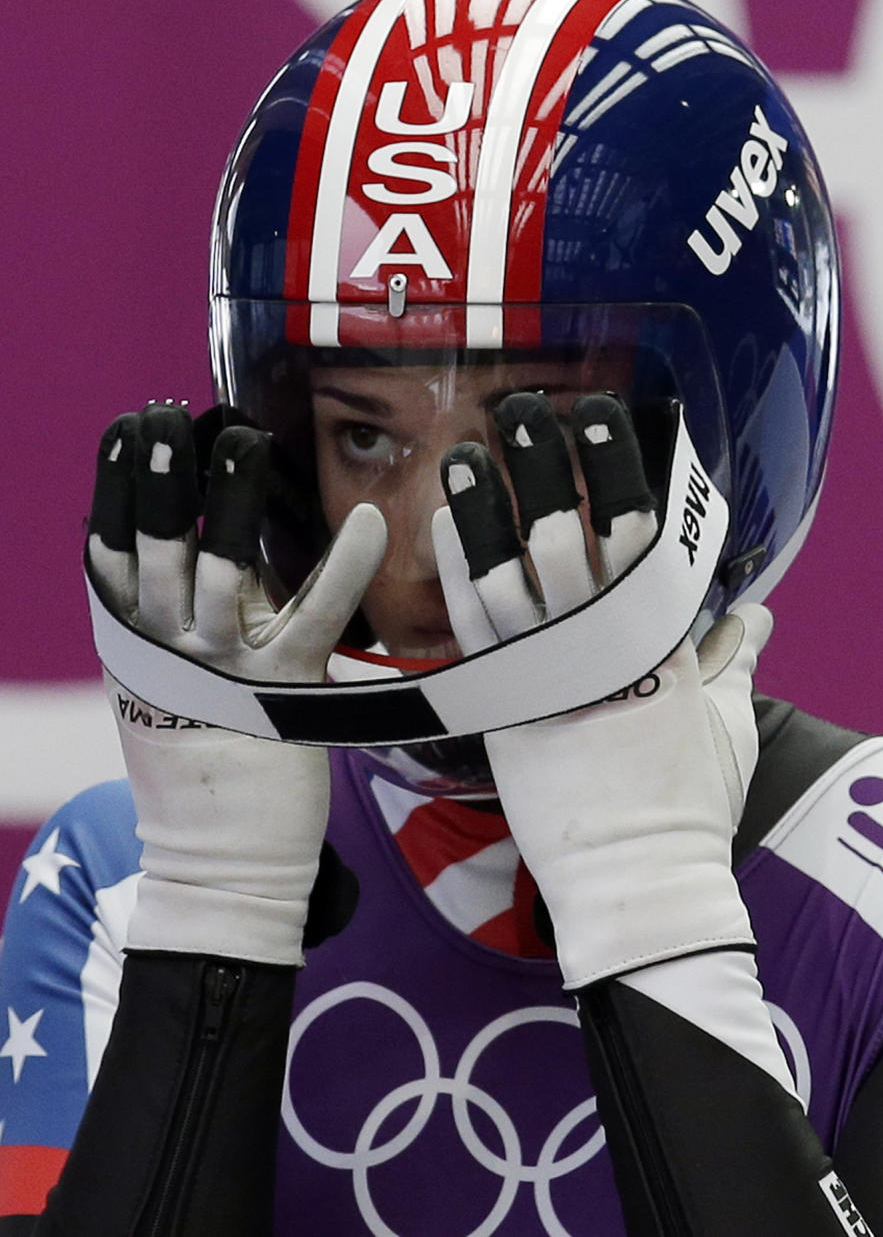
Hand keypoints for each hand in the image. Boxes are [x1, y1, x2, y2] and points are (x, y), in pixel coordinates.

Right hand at [87, 403, 385, 964]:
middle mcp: (168, 650)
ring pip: (224, 574)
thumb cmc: (204, 751)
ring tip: (245, 441)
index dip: (120, 484)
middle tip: (176, 420)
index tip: (134, 424)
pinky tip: (371, 520)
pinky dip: (345, 567)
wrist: (221, 859)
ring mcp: (225, 674)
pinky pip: (315, 621)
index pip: (113, 548)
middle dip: (167, 482)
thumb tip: (189, 517)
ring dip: (234, 505)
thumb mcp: (164, 674)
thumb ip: (170, 606)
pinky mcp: (287, 698)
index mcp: (131, 640)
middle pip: (161, 551)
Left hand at [432, 392, 770, 987]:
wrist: (636, 881)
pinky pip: (470, 628)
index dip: (615, 468)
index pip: (637, 532)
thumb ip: (734, 661)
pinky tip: (444, 529)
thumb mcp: (725, 727)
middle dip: (542, 467)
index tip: (600, 418)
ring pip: (505, 573)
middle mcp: (600, 648)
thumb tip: (755, 619)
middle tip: (524, 412)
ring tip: (463, 454)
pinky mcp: (503, 708)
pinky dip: (456, 573)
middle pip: (565, 536)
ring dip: (481, 508)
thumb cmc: (688, 806)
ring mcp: (545, 677)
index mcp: (659, 640)